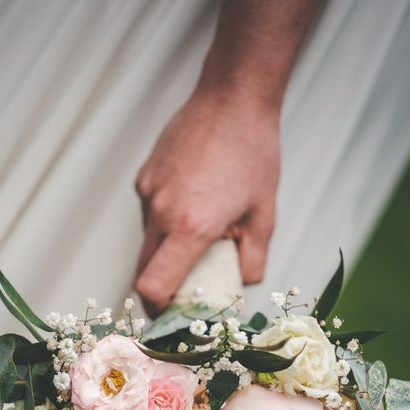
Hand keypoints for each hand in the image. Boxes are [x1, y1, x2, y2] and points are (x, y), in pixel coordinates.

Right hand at [134, 88, 279, 316]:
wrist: (232, 99)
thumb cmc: (253, 154)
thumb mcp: (265, 214)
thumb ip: (252, 259)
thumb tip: (241, 282)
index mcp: (190, 226)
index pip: (152, 285)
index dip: (158, 306)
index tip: (172, 309)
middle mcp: (160, 211)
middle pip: (144, 268)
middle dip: (162, 282)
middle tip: (189, 277)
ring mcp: (148, 191)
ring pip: (148, 238)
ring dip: (167, 246)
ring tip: (199, 223)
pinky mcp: (144, 175)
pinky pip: (148, 210)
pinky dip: (165, 216)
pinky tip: (191, 195)